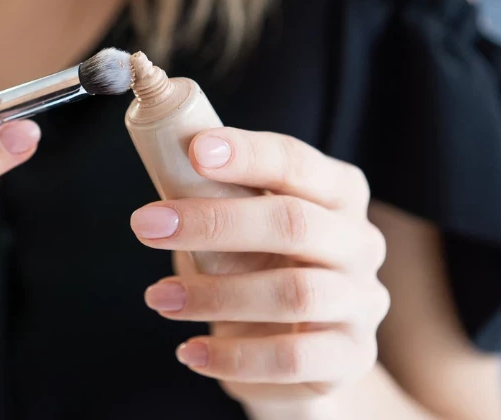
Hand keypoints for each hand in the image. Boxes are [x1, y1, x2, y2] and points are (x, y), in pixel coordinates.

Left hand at [131, 128, 388, 404]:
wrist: (302, 348)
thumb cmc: (260, 266)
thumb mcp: (243, 225)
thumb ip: (217, 196)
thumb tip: (163, 162)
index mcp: (336, 193)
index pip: (296, 162)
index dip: (248, 153)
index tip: (195, 150)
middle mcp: (359, 241)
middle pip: (294, 224)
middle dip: (213, 222)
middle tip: (145, 225)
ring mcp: (362, 301)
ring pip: (293, 293)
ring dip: (214, 295)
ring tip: (158, 297)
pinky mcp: (352, 355)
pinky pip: (293, 358)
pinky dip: (234, 356)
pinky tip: (189, 352)